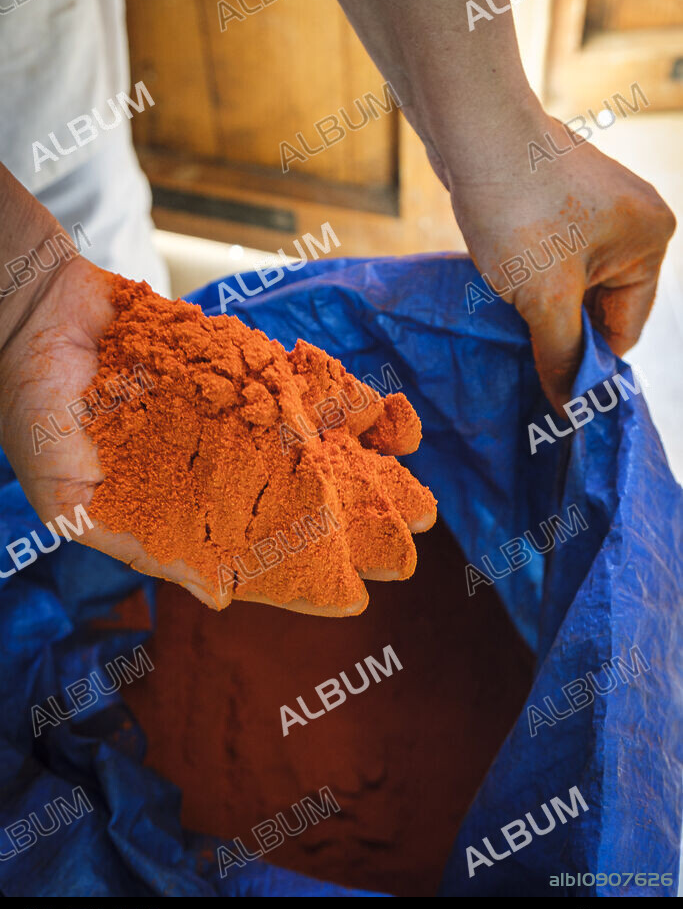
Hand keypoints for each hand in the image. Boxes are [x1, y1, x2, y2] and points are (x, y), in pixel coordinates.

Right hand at [0, 254, 435, 616]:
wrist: (35, 313)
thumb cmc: (39, 412)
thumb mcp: (70, 498)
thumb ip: (140, 546)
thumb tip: (220, 595)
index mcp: (184, 507)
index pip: (255, 549)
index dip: (305, 573)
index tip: (359, 595)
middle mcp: (219, 466)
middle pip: (300, 503)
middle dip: (355, 525)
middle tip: (411, 547)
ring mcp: (237, 415)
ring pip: (315, 449)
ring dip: (366, 470)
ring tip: (419, 493)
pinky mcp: (245, 367)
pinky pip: (305, 388)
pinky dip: (345, 402)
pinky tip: (387, 417)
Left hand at [446, 108, 675, 411]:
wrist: (473, 129)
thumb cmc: (518, 211)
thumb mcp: (544, 297)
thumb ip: (562, 355)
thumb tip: (571, 409)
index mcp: (651, 241)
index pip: (625, 328)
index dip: (586, 360)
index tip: (549, 386)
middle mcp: (634, 222)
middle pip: (598, 307)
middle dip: (561, 329)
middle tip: (520, 349)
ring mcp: (597, 206)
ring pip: (571, 283)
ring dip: (541, 305)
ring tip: (507, 315)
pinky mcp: (559, 198)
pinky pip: (552, 256)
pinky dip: (530, 276)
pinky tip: (502, 284)